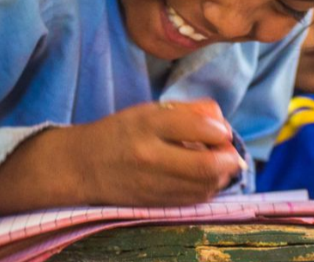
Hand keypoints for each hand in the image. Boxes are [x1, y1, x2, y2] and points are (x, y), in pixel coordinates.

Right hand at [70, 99, 242, 205]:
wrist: (84, 166)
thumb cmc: (122, 132)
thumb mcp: (150, 110)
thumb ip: (189, 110)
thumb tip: (221, 120)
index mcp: (148, 124)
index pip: (200, 127)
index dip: (221, 130)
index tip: (221, 130)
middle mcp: (150, 156)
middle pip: (207, 165)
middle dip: (229, 159)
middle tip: (230, 152)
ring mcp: (152, 184)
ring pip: (204, 186)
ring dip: (221, 175)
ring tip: (216, 163)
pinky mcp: (155, 203)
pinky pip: (193, 199)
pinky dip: (207, 188)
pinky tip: (202, 177)